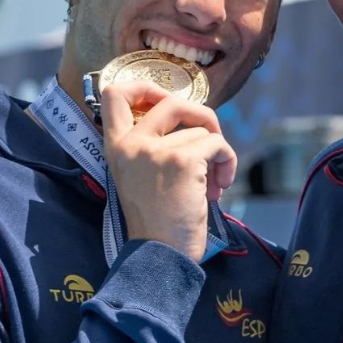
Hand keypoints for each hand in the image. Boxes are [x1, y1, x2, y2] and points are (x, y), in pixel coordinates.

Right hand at [100, 81, 236, 262]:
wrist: (160, 256)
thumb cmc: (157, 223)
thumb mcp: (140, 177)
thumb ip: (154, 147)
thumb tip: (192, 120)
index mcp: (116, 147)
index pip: (115, 93)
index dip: (145, 86)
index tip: (165, 100)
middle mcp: (132, 144)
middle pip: (172, 101)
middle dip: (201, 116)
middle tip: (211, 141)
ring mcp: (156, 150)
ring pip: (202, 130)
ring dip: (216, 156)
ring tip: (209, 185)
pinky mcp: (182, 161)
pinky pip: (217, 144)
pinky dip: (227, 163)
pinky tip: (218, 188)